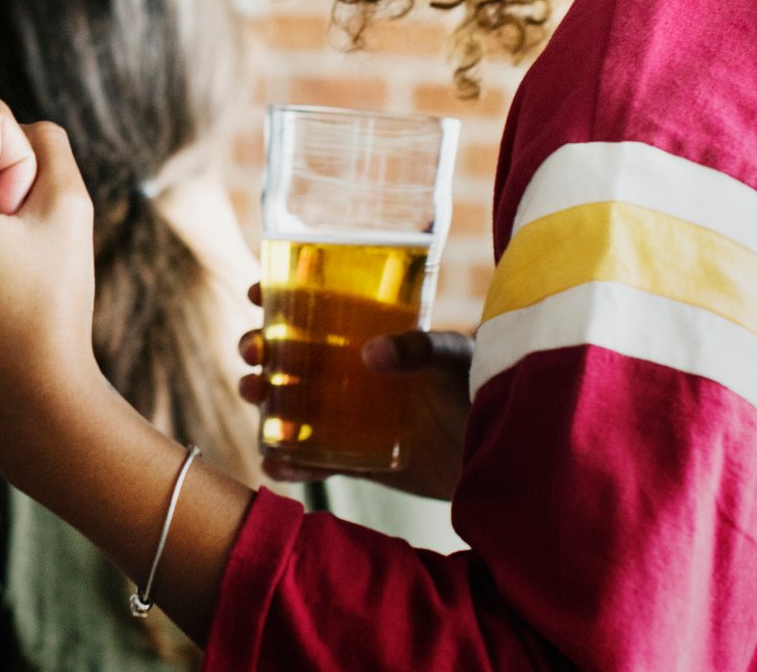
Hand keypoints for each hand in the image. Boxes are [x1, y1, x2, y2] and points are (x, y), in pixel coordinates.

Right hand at [236, 282, 472, 501]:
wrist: (503, 456)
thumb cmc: (484, 390)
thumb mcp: (457, 357)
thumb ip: (421, 347)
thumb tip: (371, 353)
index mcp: (371, 333)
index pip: (317, 305)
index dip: (280, 296)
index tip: (257, 293)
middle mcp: (352, 371)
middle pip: (289, 352)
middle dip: (258, 346)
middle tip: (252, 349)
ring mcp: (350, 415)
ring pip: (288, 402)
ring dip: (261, 397)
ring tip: (253, 393)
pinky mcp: (355, 458)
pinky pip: (312, 460)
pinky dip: (288, 462)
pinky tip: (275, 462)